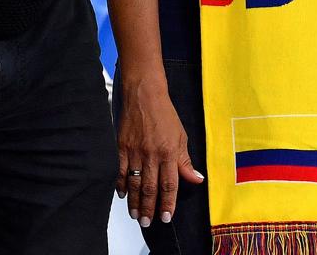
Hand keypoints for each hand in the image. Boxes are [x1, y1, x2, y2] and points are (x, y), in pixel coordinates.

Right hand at [114, 74, 203, 226]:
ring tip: (136, 215)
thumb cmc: (164, 114)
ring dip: (135, 201)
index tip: (166, 217)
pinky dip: (120, 183)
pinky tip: (122, 194)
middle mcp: (152, 154)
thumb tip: (196, 179)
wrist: (144, 94)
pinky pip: (120, 169)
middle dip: (150, 208)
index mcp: (169, 153)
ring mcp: (135, 151)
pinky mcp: (122, 145)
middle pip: (151, 188)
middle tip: (147, 223)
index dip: (168, 204)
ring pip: (135, 182)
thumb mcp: (181, 137)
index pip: (169, 185)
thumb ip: (185, 161)